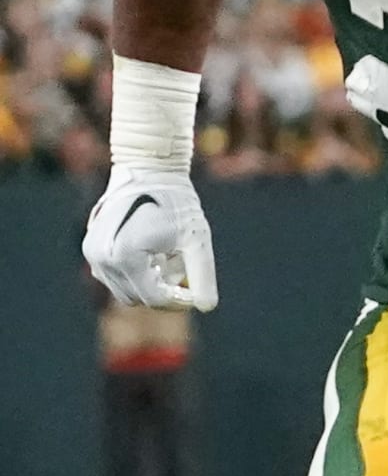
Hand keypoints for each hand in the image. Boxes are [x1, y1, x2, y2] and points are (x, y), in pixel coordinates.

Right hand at [82, 164, 217, 311]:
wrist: (150, 169)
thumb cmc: (176, 201)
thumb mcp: (196, 237)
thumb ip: (202, 273)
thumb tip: (207, 307)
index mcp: (126, 257)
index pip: (154, 298)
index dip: (179, 301)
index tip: (197, 293)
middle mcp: (102, 259)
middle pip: (138, 298)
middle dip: (163, 290)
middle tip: (184, 269)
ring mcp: (93, 254)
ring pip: (125, 289)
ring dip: (150, 282)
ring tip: (169, 256)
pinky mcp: (92, 249)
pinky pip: (115, 276)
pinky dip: (136, 272)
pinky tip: (154, 251)